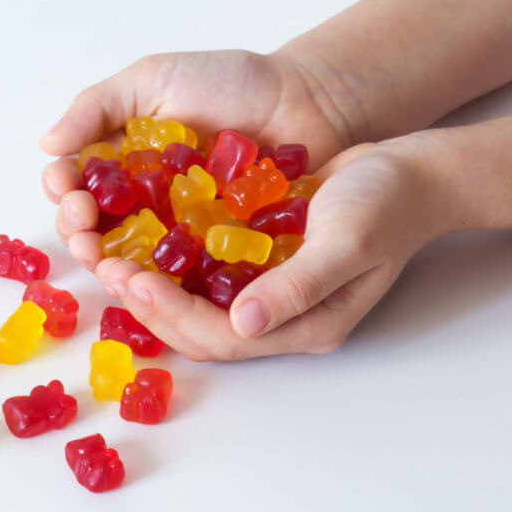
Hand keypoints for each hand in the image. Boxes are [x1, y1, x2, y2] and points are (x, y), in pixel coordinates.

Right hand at [40, 49, 364, 270]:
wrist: (305, 100)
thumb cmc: (229, 82)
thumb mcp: (153, 79)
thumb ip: (98, 107)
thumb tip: (47, 145)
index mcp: (119, 163)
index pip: (74, 186)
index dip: (63, 195)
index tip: (69, 195)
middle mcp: (140, 202)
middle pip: (94, 230)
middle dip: (80, 234)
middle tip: (86, 233)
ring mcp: (175, 232)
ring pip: (130, 260)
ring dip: (111, 266)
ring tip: (111, 265)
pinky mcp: (211, 256)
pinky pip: (181, 276)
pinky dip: (164, 282)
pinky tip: (154, 281)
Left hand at [90, 138, 444, 360]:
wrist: (406, 173)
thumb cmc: (386, 206)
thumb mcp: (348, 243)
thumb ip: (298, 285)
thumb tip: (245, 323)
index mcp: (304, 326)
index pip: (223, 338)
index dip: (174, 313)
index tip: (133, 281)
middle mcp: (278, 317)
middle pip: (199, 329)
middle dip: (150, 303)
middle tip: (105, 267)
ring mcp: (266, 291)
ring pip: (194, 303)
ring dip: (151, 284)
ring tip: (109, 255)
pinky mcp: (255, 262)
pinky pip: (202, 272)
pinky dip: (169, 260)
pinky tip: (139, 234)